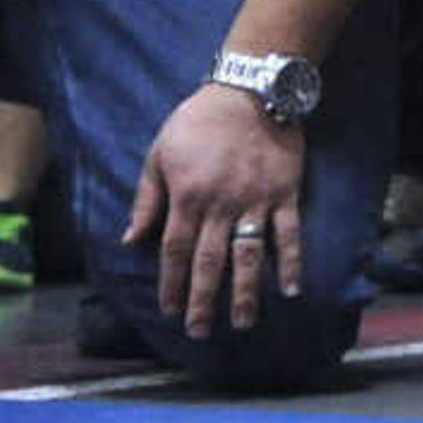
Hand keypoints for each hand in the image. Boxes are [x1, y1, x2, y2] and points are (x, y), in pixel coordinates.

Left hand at [124, 82, 308, 338]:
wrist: (251, 91)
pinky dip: (291, 262)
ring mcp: (256, 201)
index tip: (170, 311)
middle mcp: (221, 204)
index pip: (175, 251)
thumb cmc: (198, 121)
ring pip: (249, 256)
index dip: (172, 284)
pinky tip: (291, 290)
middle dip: (202, 300)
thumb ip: (147, 199)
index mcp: (187, 196)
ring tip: (243, 323)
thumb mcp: (159, 153)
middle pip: (209, 262)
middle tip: (199, 332)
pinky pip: (288, 234)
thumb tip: (130, 240)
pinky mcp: (285, 194)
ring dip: (245, 293)